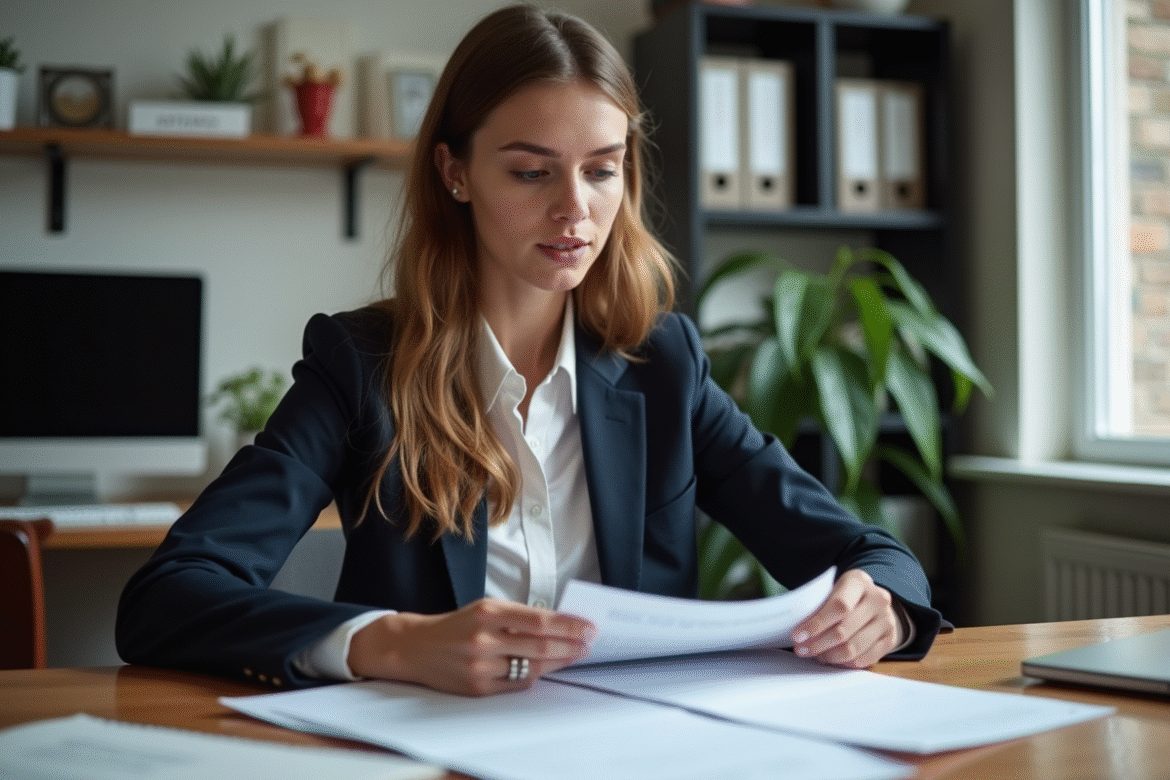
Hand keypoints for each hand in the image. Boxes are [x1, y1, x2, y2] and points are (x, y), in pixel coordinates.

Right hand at [347, 598, 594, 695]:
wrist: (415, 648)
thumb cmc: (456, 626)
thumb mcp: (484, 610)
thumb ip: (518, 617)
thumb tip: (559, 624)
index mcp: (487, 612)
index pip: (539, 620)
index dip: (568, 625)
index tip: (588, 627)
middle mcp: (484, 639)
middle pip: (540, 645)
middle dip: (570, 646)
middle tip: (588, 643)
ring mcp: (480, 666)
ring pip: (531, 667)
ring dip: (558, 662)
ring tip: (574, 655)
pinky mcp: (478, 688)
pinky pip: (516, 684)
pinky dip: (534, 676)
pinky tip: (546, 668)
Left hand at [789, 569, 902, 668]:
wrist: (873, 599)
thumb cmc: (844, 595)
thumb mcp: (832, 590)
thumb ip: (818, 607)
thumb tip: (800, 634)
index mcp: (859, 582)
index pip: (838, 606)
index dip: (816, 624)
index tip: (798, 636)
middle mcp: (878, 599)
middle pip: (844, 630)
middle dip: (818, 644)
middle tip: (802, 650)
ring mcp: (887, 620)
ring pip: (854, 648)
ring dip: (830, 656)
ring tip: (817, 655)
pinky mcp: (891, 639)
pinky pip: (865, 659)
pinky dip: (846, 663)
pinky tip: (834, 659)